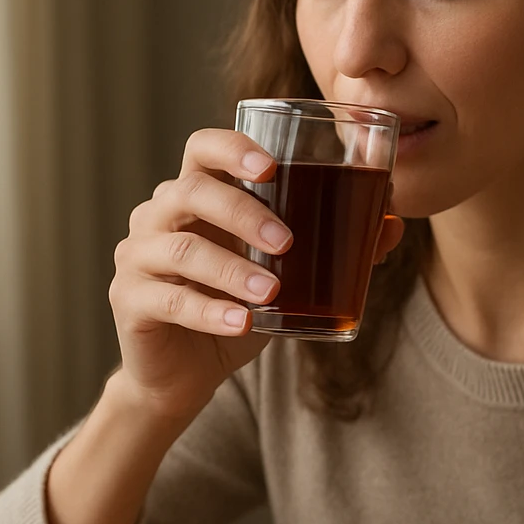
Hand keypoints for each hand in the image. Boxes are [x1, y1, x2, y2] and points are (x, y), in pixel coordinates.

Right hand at [109, 128, 403, 425]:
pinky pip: (168, 299)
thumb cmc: (238, 309)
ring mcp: (137, 256)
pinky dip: (209, 312)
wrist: (184, 375)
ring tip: (273, 291)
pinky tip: (242, 324)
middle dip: (242, 212)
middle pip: (189, 191)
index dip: (232, 149)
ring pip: (180, 248)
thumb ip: (335, 247)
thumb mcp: (288, 276)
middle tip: (288, 241)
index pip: (201, 148)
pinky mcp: (130, 300)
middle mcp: (158, 215)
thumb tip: (393, 224)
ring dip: (231, 269)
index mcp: (195, 195)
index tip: (271, 166)